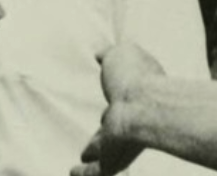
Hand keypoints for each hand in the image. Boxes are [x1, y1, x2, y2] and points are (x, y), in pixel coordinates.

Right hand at [72, 43, 166, 175]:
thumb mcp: (121, 55)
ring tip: (79, 162)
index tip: (103, 114)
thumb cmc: (135, 79)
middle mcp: (132, 121)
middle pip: (113, 131)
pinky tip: (73, 172)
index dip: (111, 107)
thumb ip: (111, 55)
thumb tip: (101, 53)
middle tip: (91, 144)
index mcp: (135, 96)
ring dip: (93, 157)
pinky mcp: (114, 160)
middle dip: (103, 137)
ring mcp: (124, 143)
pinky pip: (97, 171)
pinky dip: (85, 173)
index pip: (121, 102)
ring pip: (107, 154)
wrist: (143, 107)